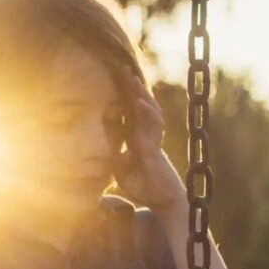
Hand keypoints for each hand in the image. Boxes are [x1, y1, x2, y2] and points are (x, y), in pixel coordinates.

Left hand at [112, 66, 187, 214]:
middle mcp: (147, 135)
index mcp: (137, 138)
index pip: (129, 111)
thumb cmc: (145, 187)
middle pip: (139, 105)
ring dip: (140, 94)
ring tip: (131, 77)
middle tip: (121, 66)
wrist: (164, 202)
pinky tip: (140, 102)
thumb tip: (103, 149)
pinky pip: (152, 129)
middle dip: (131, 87)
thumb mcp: (122, 171)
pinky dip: (146, 114)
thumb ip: (114, 157)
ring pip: (148, 112)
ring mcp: (152, 141)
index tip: (114, 76)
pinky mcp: (155, 151)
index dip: (123, 94)